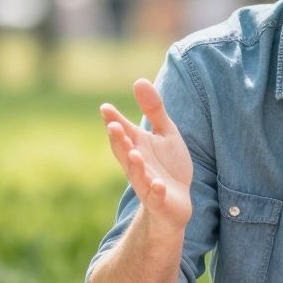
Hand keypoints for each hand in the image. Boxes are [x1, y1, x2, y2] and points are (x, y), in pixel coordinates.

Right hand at [100, 79, 192, 228]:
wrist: (177, 202)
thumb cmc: (168, 165)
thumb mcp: (165, 133)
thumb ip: (154, 110)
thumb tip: (139, 80)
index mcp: (138, 145)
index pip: (123, 131)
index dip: (114, 120)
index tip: (105, 108)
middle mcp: (138, 163)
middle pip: (124, 151)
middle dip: (119, 140)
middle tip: (113, 126)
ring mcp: (147, 182)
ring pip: (137, 174)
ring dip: (135, 165)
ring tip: (134, 153)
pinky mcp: (159, 199)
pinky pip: (156, 196)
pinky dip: (155, 190)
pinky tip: (158, 184)